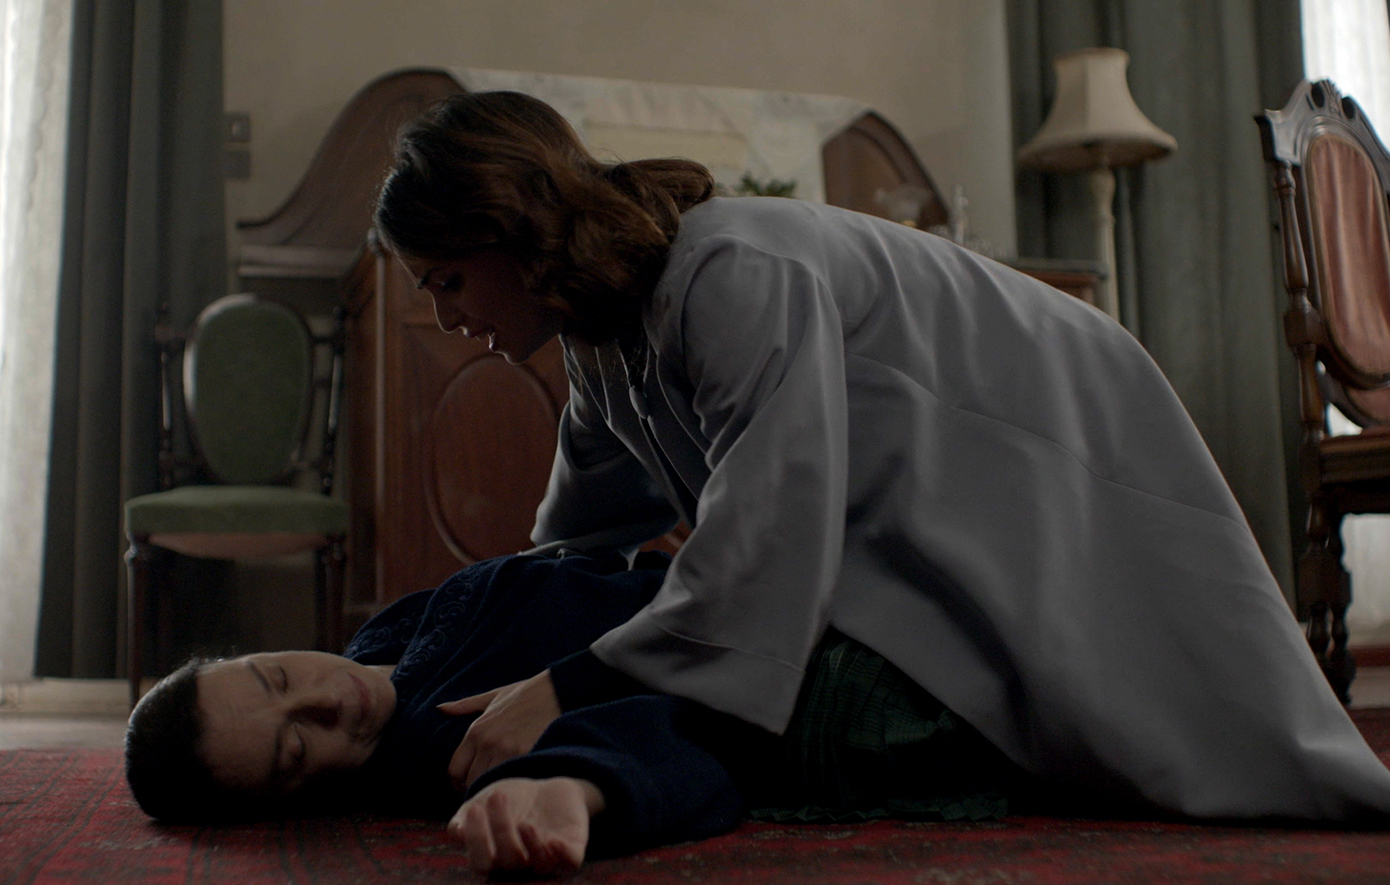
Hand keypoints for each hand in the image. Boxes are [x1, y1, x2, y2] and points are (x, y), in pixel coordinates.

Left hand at [437, 670, 560, 791]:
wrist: (557, 690)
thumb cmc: (526, 693)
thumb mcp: (493, 696)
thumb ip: (465, 705)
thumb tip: (440, 708)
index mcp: (476, 730)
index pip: (455, 769)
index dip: (457, 783)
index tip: (465, 787)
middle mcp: (487, 742)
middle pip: (470, 781)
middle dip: (474, 789)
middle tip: (484, 794)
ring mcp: (506, 750)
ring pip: (489, 784)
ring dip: (493, 789)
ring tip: (499, 792)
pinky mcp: (526, 755)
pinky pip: (511, 779)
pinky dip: (511, 784)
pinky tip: (516, 786)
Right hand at [447, 777, 603, 876]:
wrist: (546, 791)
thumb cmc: (508, 803)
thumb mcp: (482, 804)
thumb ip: (464, 818)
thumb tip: (457, 831)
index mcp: (495, 860)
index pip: (481, 862)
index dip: (477, 839)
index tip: (475, 809)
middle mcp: (520, 867)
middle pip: (509, 861)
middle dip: (502, 829)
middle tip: (497, 797)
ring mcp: (548, 860)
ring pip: (540, 864)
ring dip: (532, 845)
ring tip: (525, 822)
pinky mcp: (573, 850)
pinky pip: (570, 862)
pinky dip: (563, 855)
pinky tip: (553, 841)